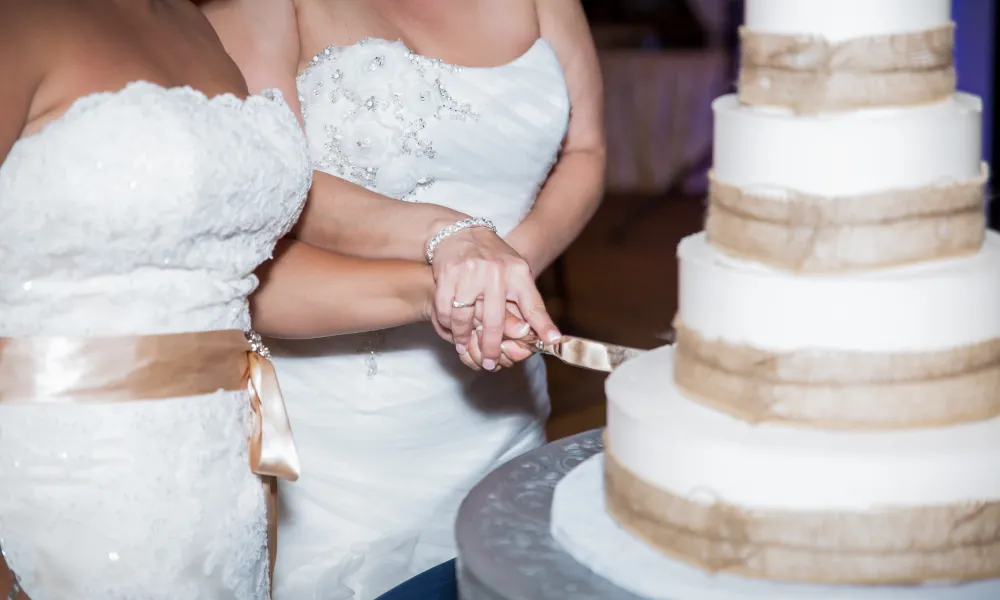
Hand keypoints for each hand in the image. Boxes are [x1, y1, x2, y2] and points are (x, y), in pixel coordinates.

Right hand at [431, 226, 560, 365]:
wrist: (461, 233)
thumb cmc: (493, 259)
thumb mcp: (517, 274)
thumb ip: (529, 304)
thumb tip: (550, 337)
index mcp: (517, 273)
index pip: (533, 305)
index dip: (542, 325)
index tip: (550, 342)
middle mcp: (495, 273)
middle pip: (494, 322)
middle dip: (491, 347)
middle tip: (489, 364)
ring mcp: (470, 273)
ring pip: (464, 319)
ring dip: (463, 338)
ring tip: (464, 347)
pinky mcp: (447, 274)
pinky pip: (445, 310)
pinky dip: (447, 324)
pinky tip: (451, 329)